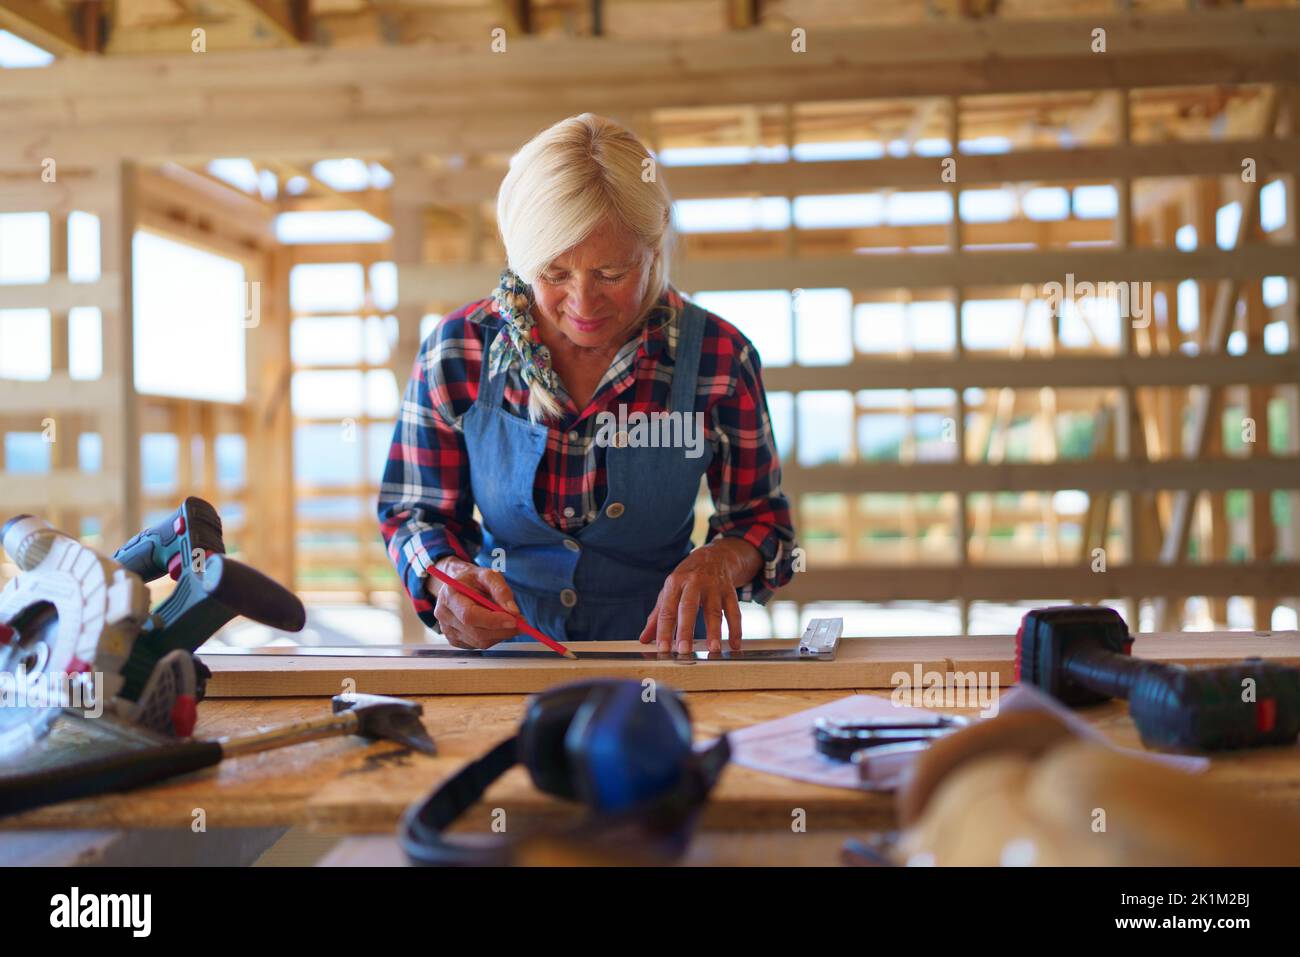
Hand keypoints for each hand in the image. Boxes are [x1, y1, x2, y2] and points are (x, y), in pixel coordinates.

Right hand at [426, 556, 520, 649]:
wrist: (459, 585)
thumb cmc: (474, 579)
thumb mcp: (489, 575)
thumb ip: (501, 590)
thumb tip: (513, 611)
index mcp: (449, 595)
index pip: (470, 615)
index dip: (493, 620)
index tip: (514, 620)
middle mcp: (444, 615)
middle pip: (476, 632)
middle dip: (502, 630)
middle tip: (522, 623)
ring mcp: (447, 630)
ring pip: (479, 642)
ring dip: (501, 634)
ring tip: (511, 621)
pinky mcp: (454, 640)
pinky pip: (478, 645)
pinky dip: (493, 638)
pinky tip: (497, 626)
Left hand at [637, 539, 759, 653]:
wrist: (714, 556)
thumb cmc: (688, 577)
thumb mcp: (670, 591)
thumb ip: (657, 616)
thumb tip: (644, 639)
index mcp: (675, 583)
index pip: (667, 610)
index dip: (663, 630)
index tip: (663, 648)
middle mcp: (694, 583)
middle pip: (689, 607)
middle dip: (686, 629)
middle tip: (684, 650)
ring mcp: (714, 586)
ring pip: (714, 610)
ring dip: (714, 631)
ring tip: (713, 649)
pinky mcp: (730, 591)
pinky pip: (734, 611)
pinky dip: (735, 629)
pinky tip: (734, 644)